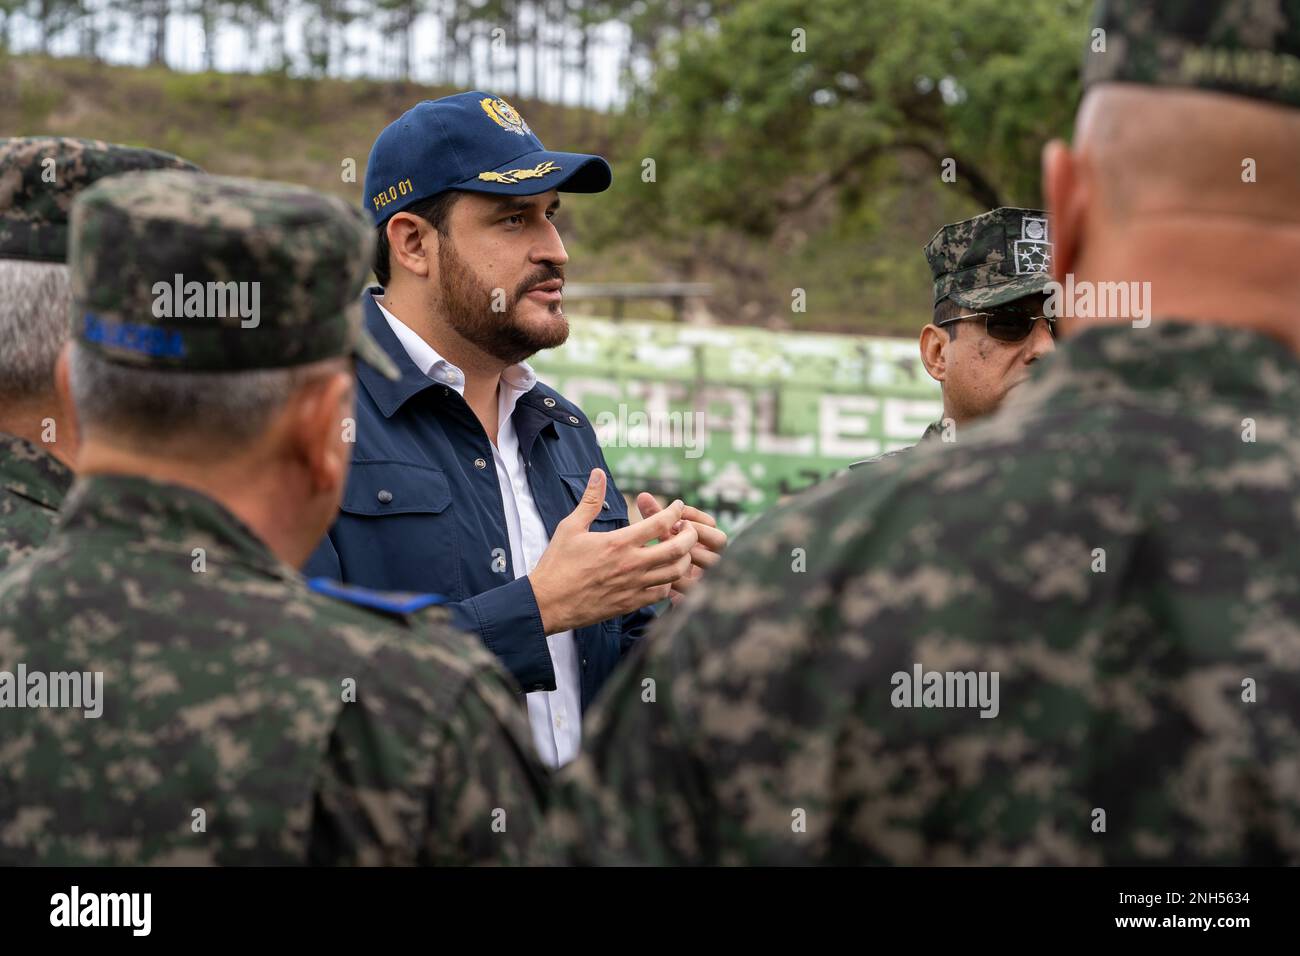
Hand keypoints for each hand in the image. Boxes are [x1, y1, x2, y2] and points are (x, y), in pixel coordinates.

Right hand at [529, 469, 698, 633]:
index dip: (675, 511)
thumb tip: (598, 473)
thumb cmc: (557, 563)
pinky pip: (662, 594)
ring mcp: (633, 586)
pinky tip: (663, 573)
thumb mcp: (570, 527)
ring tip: (680, 550)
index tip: (677, 506)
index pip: (660, 523)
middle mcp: (631, 564)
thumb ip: (590, 500)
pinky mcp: (630, 604)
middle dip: (691, 535)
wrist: (547, 603)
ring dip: (684, 559)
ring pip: (675, 573)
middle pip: (678, 549)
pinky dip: (670, 582)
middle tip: (688, 528)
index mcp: (618, 542)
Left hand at [635, 493, 726, 605]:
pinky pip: (696, 587)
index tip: (673, 515)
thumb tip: (642, 495)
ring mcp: (709, 578)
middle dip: (695, 532)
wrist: (655, 595)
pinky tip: (658, 573)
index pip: (710, 523)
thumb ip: (654, 517)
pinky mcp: (698, 598)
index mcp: (706, 541)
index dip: (692, 516)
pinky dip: (678, 579)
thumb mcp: (658, 536)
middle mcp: (713, 558)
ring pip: (712, 563)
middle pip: (720, 540)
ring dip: (689, 554)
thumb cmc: (659, 558)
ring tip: (665, 550)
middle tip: (673, 530)